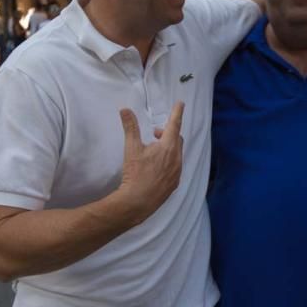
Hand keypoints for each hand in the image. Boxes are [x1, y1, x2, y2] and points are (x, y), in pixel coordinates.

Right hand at [118, 102, 184, 220]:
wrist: (138, 201)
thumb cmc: (135, 173)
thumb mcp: (131, 148)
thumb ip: (130, 127)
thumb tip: (125, 110)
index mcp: (168, 147)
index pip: (174, 124)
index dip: (177, 113)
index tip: (180, 104)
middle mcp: (177, 158)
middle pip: (177, 139)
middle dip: (168, 133)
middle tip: (156, 133)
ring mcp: (177, 172)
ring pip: (177, 154)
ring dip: (168, 148)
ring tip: (153, 151)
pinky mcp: (174, 183)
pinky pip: (175, 167)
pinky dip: (169, 161)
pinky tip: (156, 167)